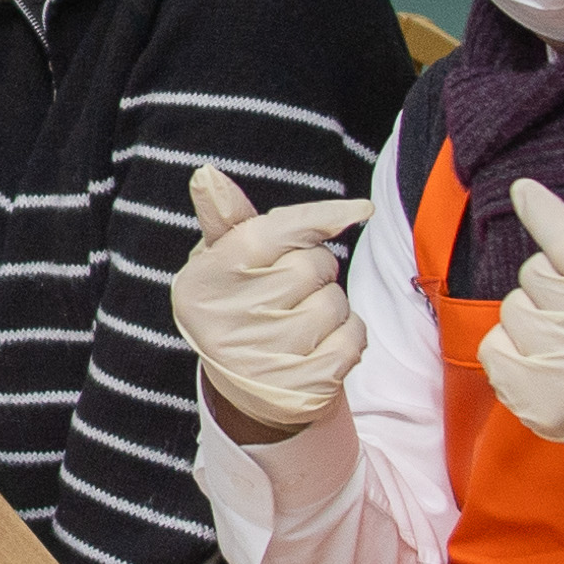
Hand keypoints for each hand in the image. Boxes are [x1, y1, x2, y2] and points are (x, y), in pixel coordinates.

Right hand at [170, 166, 373, 434]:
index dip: (316, 217)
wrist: (247, 388)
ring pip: (335, 302)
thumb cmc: (239, 304)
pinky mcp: (302, 388)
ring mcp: (265, 359)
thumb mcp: (222, 262)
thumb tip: (207, 175)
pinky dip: (348, 336)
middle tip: (291, 287)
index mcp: (203, 282)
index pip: (266, 234)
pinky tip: (320, 345)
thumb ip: (227, 219)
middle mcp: (228, 323)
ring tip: (302, 319)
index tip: (360, 210)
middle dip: (315, 268)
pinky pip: (353, 338)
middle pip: (310, 265)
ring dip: (332, 304)